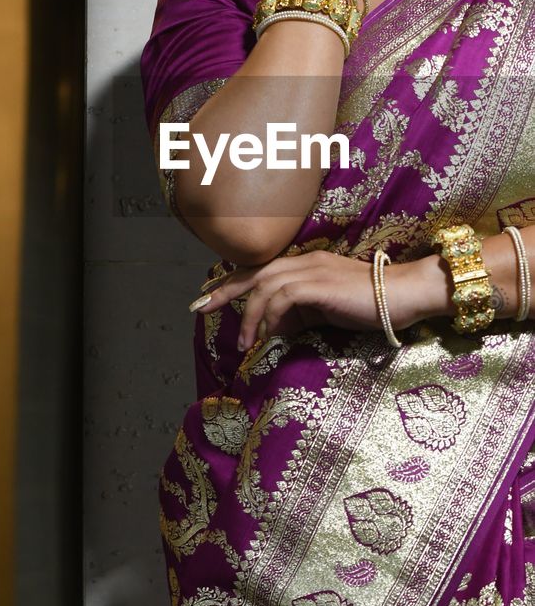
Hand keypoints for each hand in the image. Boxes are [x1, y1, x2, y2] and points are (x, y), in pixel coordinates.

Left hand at [192, 250, 420, 349]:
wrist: (404, 295)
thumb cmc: (369, 305)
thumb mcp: (325, 312)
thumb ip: (299, 316)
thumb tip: (273, 329)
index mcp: (306, 265)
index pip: (261, 270)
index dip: (233, 283)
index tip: (208, 298)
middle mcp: (305, 261)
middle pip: (254, 272)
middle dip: (224, 290)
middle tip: (200, 307)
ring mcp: (312, 270)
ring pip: (265, 285)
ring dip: (250, 315)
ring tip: (245, 343)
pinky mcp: (320, 284)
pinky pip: (283, 296)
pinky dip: (269, 315)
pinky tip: (267, 335)